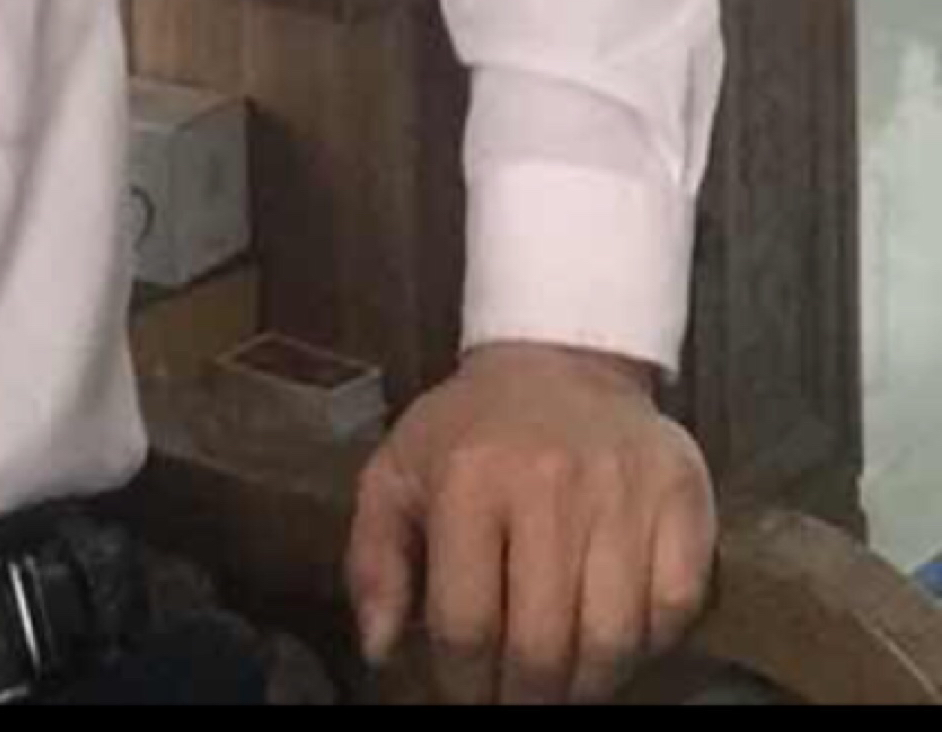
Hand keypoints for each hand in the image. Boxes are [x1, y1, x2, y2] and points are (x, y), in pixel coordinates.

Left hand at [347, 343, 715, 705]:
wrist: (559, 359)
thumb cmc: (470, 430)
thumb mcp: (397, 472)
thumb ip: (374, 559)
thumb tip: (380, 649)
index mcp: (468, 479)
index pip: (466, 622)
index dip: (464, 681)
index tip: (466, 693)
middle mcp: (548, 485)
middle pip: (544, 645)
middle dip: (526, 696)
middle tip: (517, 699)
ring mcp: (623, 492)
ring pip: (614, 640)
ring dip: (588, 684)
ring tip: (564, 681)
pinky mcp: (682, 496)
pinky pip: (675, 609)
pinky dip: (649, 643)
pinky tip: (615, 635)